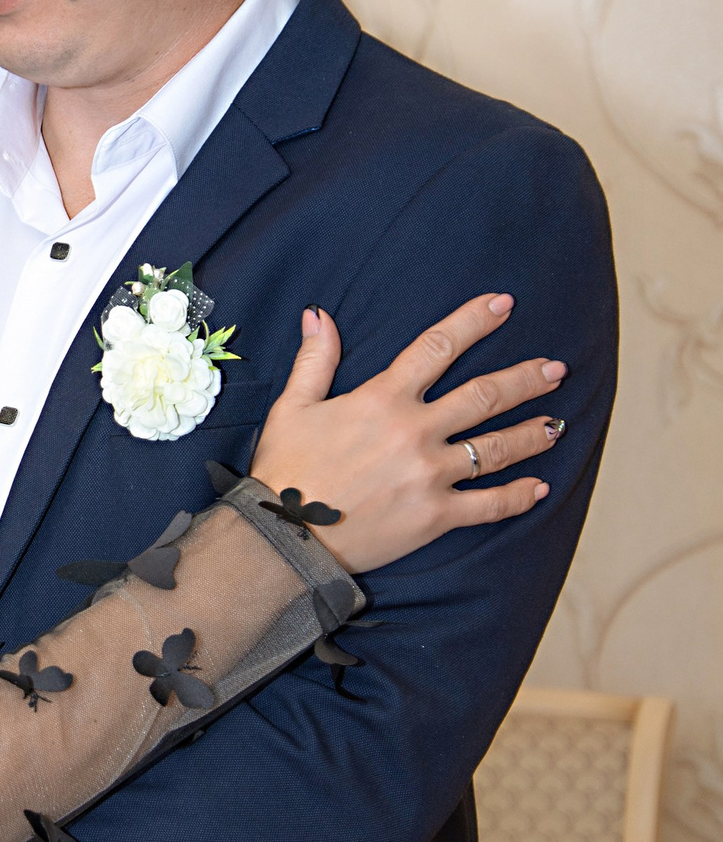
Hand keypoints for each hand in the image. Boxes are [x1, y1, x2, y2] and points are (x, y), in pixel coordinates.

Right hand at [250, 293, 566, 574]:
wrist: (283, 535)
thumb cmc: (284, 469)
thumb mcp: (292, 407)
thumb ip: (315, 359)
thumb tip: (318, 314)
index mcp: (382, 398)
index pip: (438, 347)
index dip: (474, 321)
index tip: (504, 306)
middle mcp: (415, 431)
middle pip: (485, 395)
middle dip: (526, 378)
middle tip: (556, 370)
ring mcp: (430, 474)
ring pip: (496, 447)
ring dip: (533, 433)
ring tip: (557, 424)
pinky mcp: (436, 516)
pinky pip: (488, 505)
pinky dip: (518, 496)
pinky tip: (539, 487)